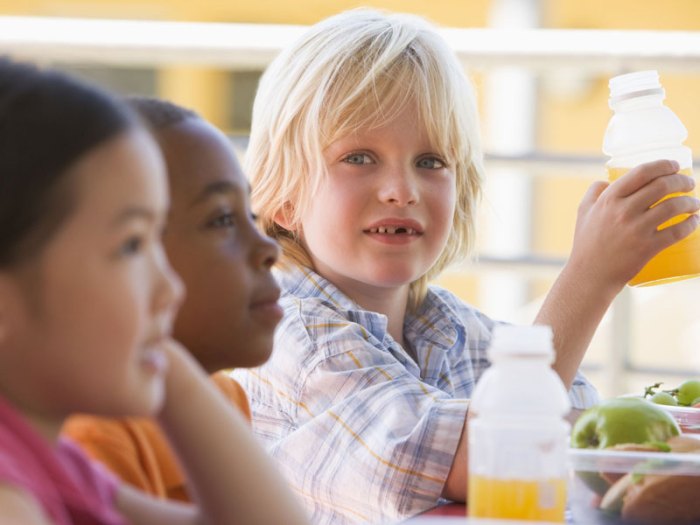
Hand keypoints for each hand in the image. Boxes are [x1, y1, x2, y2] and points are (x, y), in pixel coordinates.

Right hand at [568, 159, 699, 290]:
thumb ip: (594, 193)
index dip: (663, 165)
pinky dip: (691, 224)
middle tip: (689, 184)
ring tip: (695, 203)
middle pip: (662, 186)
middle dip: (682, 181)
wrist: (589, 275)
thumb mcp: (583, 212)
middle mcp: (623, 211)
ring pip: (673, 207)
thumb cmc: (586, 243)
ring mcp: (636, 230)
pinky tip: (695, 221)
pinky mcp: (647, 248)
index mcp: (609, 199)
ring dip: (690, 202)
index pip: (642, 172)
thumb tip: (607, 180)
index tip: (675, 165)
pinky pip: (677, 232)